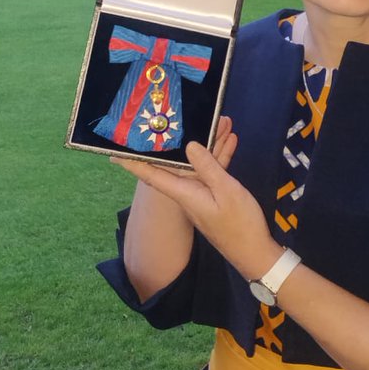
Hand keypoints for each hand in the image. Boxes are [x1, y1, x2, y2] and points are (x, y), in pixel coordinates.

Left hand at [115, 117, 279, 280]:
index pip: (152, 175)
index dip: (133, 163)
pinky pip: (212, 170)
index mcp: (184, 193)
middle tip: (178, 116)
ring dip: (209, 142)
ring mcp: (201, 194)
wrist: (255, 253)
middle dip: (180, 139)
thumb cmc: (239, 224)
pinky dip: (220, 155)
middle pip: (177, 162)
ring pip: (199, 163)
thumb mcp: (226, 191)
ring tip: (221, 120)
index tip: (114, 152)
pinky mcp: (214, 196)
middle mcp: (188, 192)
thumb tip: (189, 145)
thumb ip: (208, 167)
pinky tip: (230, 139)